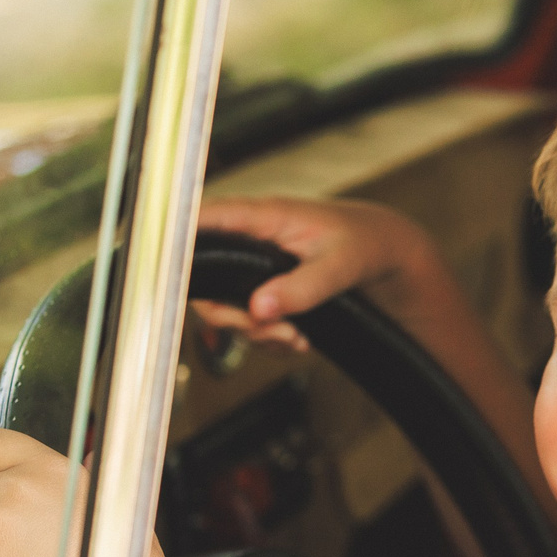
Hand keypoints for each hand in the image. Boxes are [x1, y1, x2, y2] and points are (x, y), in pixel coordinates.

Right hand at [192, 197, 441, 356]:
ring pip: (226, 308)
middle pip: (203, 281)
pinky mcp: (264, 290)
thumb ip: (303, 286)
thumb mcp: (341, 265)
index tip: (171, 278)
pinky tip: (299, 337)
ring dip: (257, 333)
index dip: (175, 246)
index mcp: (261, 217)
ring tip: (294, 337)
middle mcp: (250, 241)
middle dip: (230, 316)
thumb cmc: (365, 243)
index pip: (199, 221)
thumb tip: (260, 308)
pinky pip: (250, 323)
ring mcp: (254, 268)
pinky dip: (272, 338)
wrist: (385, 255)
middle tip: (266, 329)